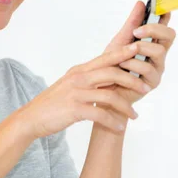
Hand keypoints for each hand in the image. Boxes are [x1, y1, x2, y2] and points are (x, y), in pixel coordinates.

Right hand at [18, 44, 152, 138]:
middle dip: (132, 80)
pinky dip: (112, 121)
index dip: (123, 53)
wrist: (32, 118)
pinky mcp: (74, 110)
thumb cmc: (52, 103)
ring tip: (135, 115)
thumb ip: (86, 79)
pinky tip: (119, 127)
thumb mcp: (69, 85)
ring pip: (109, 95)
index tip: (139, 49)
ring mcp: (76, 93)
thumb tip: (106, 76)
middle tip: (145, 88)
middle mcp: (78, 78)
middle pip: (112, 73)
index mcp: (79, 71)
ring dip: (125, 106)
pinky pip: (100, 114)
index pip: (105, 58)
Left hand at [102, 1, 175, 104]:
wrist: (100, 87)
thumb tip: (140, 3)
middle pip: (169, 36)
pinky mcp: (151, 83)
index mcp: (152, 44)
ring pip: (159, 52)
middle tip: (137, 31)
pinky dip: (132, 64)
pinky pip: (148, 69)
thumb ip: (131, 23)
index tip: (162, 8)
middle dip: (154, 29)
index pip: (164, 27)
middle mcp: (157, 56)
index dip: (166, 17)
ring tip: (123, 53)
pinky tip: (122, 65)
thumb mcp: (120, 41)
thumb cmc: (111, 65)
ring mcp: (156, 69)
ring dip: (139, 49)